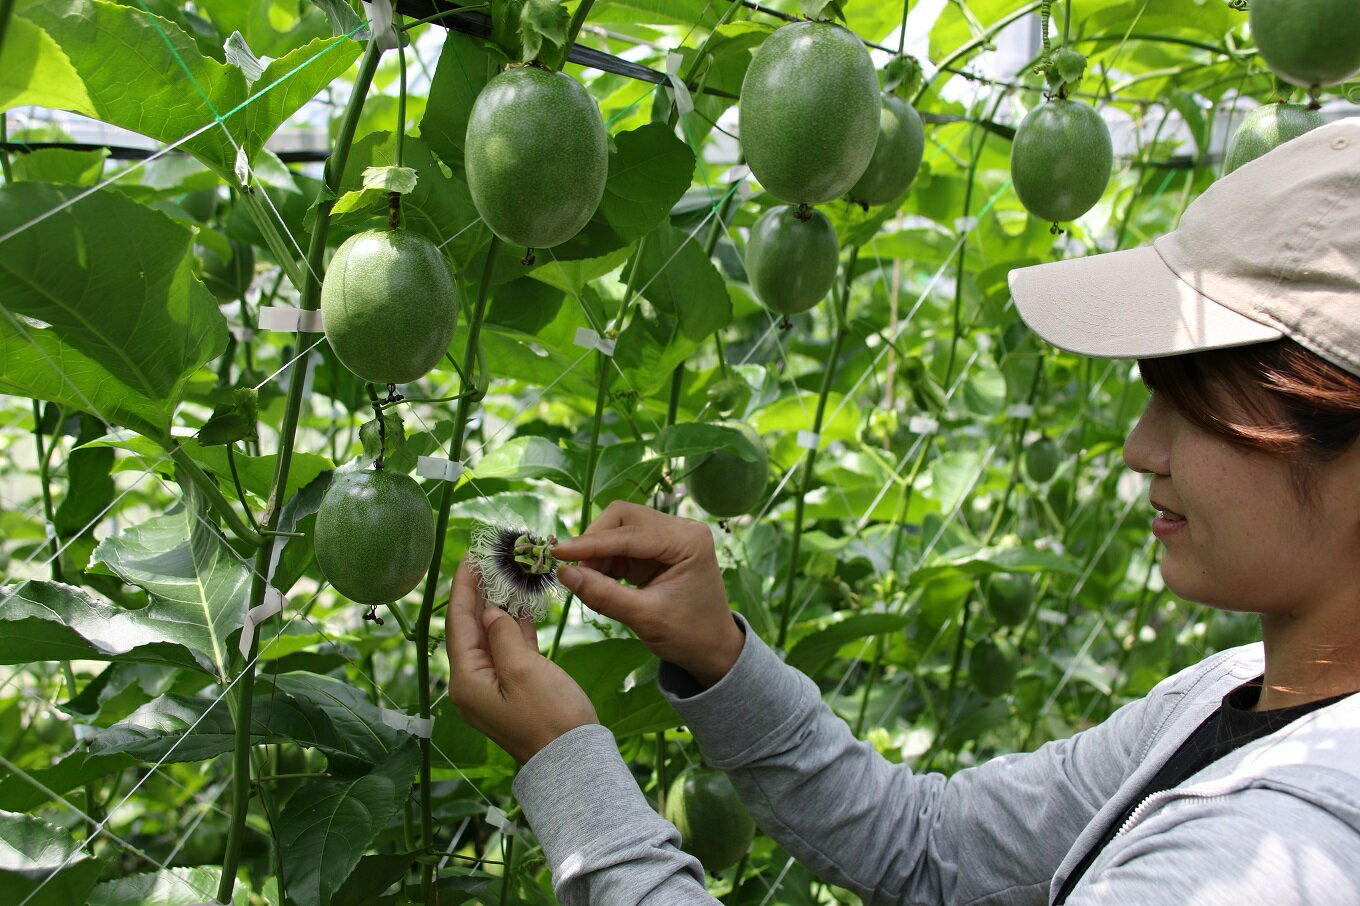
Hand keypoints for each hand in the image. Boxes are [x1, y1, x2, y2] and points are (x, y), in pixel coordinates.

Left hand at [445, 557, 597, 763]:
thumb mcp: (524, 670)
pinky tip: (521, 607)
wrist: (573, 761)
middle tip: (486, 560)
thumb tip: (490, 613)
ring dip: (498, 607)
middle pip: (470, 629)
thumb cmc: (549, 716)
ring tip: (504, 575)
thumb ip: (502, 636)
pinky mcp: (515, 690)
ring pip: (491, 638)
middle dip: (478, 594)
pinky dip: (514, 629)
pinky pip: (508, 652)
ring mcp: (494, 688)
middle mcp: (473, 683)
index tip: (469, 558)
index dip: (463, 588)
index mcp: (466, 680)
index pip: (458, 623)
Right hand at [552, 501, 743, 686]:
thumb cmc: (689, 635)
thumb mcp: (645, 618)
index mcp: (688, 540)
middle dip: (594, 542)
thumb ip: (604, 595)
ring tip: (586, 579)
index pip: (631, 533)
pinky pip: (623, 543)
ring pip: (619, 527)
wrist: (713, 647)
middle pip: (623, 517)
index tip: (557, 553)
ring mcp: (670, 535)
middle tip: (573, 571)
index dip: (591, 543)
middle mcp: (681, 528)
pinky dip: (605, 558)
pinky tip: (597, 578)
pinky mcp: (658, 547)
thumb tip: (563, 574)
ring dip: (597, 551)